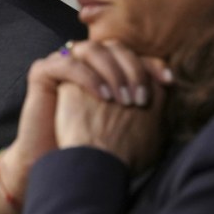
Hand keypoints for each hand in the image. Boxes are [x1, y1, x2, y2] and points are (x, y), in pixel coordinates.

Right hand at [0, 40, 171, 213]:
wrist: (67, 167)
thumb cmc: (100, 150)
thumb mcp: (132, 124)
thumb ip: (147, 103)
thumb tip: (171, 88)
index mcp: (105, 70)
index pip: (131, 54)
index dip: (151, 63)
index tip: (168, 81)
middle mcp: (84, 63)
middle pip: (114, 46)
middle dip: (133, 69)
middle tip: (140, 97)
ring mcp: (61, 65)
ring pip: (91, 49)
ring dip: (112, 72)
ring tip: (120, 100)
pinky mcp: (42, 73)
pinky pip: (68, 64)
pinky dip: (89, 77)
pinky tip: (103, 97)